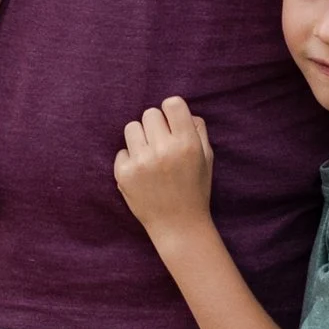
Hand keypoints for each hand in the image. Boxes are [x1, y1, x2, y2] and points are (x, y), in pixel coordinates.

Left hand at [115, 99, 215, 238]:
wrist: (178, 225)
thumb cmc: (195, 188)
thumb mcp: (207, 157)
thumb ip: (197, 129)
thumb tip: (179, 110)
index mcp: (187, 143)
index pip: (172, 103)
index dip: (172, 111)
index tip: (172, 123)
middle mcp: (164, 150)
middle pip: (150, 113)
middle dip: (156, 126)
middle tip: (162, 145)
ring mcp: (142, 162)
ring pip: (131, 127)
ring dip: (140, 139)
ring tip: (150, 156)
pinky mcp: (124, 174)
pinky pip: (121, 151)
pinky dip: (130, 160)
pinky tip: (142, 174)